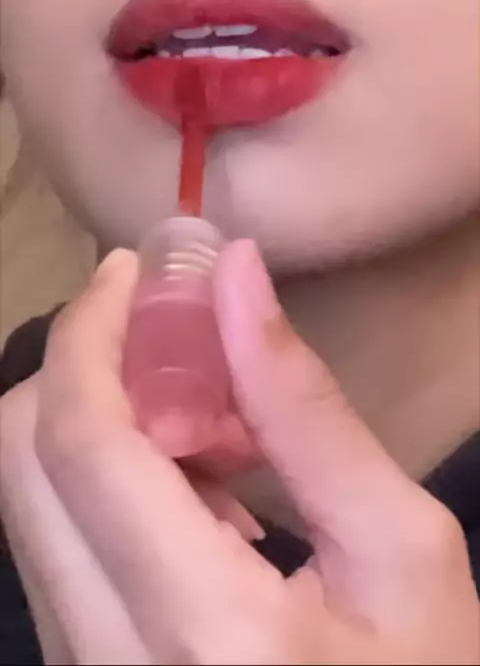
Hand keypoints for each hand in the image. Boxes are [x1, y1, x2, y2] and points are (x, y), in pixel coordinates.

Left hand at [1, 245, 477, 664]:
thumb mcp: (401, 547)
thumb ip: (307, 408)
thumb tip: (236, 274)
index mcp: (204, 631)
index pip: (85, 445)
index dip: (92, 333)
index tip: (133, 271)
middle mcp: (104, 661)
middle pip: (23, 462)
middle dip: (87, 365)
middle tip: (174, 336)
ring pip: (32, 501)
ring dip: (103, 422)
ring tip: (215, 429)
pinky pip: (56, 545)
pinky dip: (107, 481)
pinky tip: (199, 493)